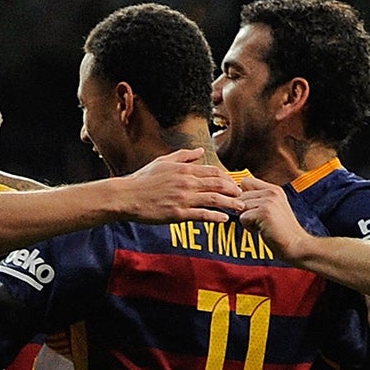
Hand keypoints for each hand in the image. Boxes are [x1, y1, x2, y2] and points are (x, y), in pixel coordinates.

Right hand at [117, 149, 241, 223]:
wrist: (126, 196)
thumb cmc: (143, 179)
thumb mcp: (163, 162)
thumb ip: (183, 156)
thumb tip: (199, 151)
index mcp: (184, 169)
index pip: (213, 171)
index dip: (227, 177)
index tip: (234, 183)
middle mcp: (186, 182)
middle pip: (218, 184)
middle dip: (233, 190)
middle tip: (243, 196)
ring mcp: (183, 198)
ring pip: (213, 199)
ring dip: (230, 203)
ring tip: (241, 208)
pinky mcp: (178, 214)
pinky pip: (201, 215)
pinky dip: (215, 216)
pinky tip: (224, 219)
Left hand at [235, 175, 310, 259]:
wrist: (296, 245)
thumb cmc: (282, 232)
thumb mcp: (273, 210)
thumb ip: (258, 200)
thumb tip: (236, 198)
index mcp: (274, 189)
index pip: (246, 181)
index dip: (243, 195)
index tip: (251, 208)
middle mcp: (272, 192)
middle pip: (240, 195)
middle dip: (244, 210)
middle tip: (260, 221)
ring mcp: (268, 201)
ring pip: (240, 206)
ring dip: (247, 219)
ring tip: (262, 225)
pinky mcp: (264, 212)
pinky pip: (243, 217)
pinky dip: (248, 227)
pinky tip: (262, 230)